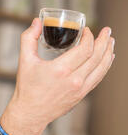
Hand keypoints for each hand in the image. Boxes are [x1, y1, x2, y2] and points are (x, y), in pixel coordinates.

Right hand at [0, 18, 114, 134]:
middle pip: (97, 56)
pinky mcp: (81, 95)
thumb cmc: (27, 88)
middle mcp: (73, 80)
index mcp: (60, 70)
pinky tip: (107, 59)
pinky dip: (105, 66)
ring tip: (111, 42)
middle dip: (104, 41)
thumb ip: (28, 38)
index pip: (85, 49)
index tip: (87, 30)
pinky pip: (98, 78)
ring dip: (108, 53)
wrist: (30, 112)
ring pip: (102, 68)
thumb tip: (36, 22)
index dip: (89, 37)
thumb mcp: (24, 61)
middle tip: (107, 31)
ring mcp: (79, 89)